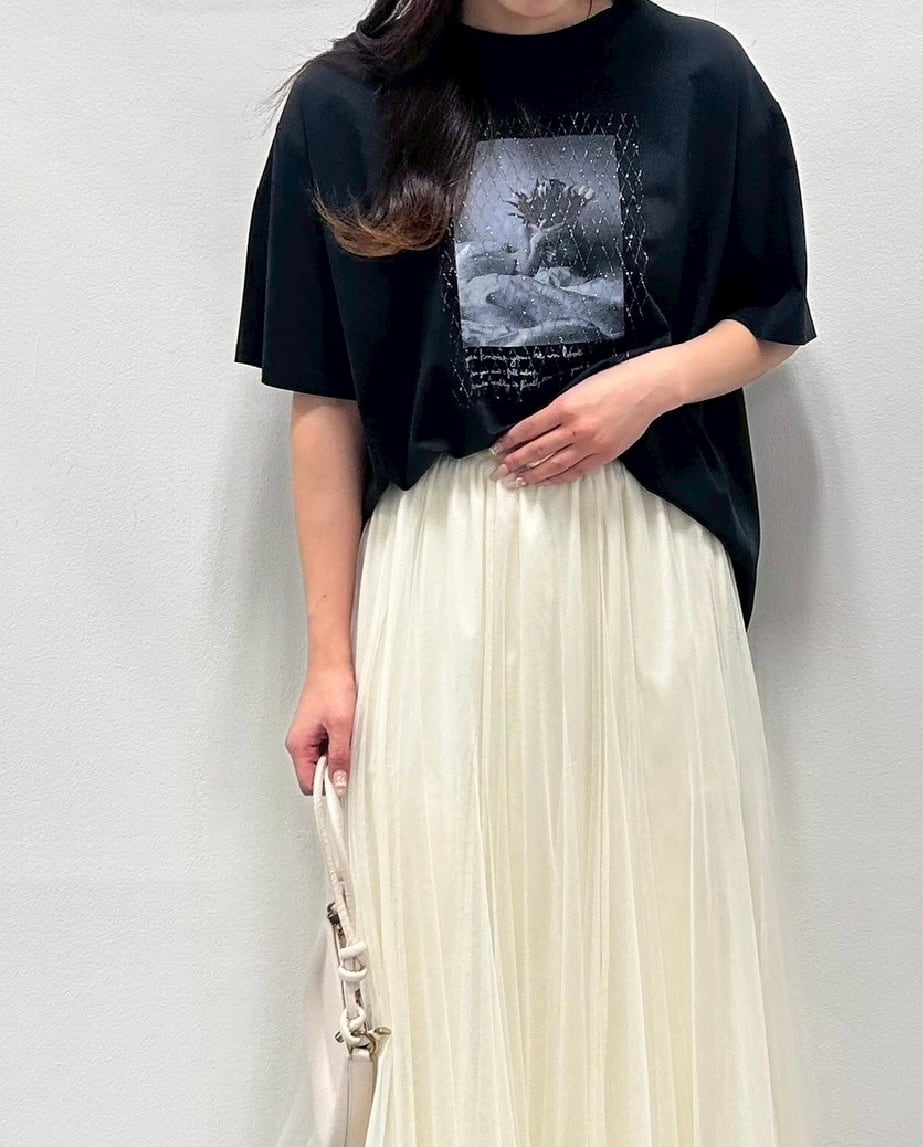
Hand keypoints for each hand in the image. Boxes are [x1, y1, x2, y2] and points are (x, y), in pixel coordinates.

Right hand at [284, 662, 356, 795]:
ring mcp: (308, 736)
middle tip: (351, 760)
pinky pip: (327, 749)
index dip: (326, 788)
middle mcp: (299, 743)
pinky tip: (348, 736)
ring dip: (338, 758)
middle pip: (315, 775)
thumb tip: (339, 783)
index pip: (308, 783)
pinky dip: (339, 747)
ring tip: (349, 742)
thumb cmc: (332, 687)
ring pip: (322, 762)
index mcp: (298, 744)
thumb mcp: (341, 726)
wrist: (332, 663)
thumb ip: (340, 756)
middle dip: (333, 772)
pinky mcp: (317, 730)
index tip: (344, 785)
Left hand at [488, 355, 675, 485]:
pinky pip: (576, 472)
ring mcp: (590, 445)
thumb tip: (534, 429)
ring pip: (554, 465)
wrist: (648, 389)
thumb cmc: (613, 381)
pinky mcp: (604, 455)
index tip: (496, 449)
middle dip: (514, 462)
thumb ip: (557, 410)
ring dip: (532, 475)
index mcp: (565, 407)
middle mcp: (575, 429)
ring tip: (515, 482)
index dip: (510, 441)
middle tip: (497, 473)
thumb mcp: (578, 388)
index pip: (529, 428)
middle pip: (537, 450)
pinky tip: (544, 482)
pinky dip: (557, 478)